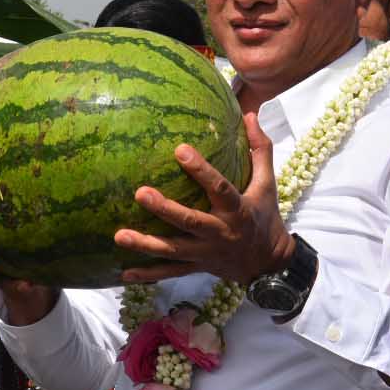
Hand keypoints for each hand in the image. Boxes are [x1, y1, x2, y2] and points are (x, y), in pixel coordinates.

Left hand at [114, 114, 292, 284]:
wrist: (269, 264)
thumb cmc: (265, 216)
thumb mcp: (267, 183)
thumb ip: (259, 149)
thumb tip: (249, 114)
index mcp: (238, 210)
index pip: (219, 188)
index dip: (201, 170)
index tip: (180, 149)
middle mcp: (220, 233)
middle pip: (190, 221)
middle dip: (165, 209)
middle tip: (139, 193)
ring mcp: (207, 253)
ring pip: (174, 250)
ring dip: (146, 244)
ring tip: (119, 236)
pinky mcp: (197, 267)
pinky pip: (170, 272)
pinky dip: (148, 274)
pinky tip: (124, 273)